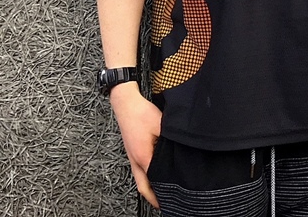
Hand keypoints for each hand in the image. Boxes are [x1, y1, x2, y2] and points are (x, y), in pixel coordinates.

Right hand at [109, 83, 161, 208]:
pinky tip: (154, 175)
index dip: (163, 192)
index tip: (172, 199)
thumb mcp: (162, 126)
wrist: (125, 104)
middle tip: (165, 204)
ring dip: (149, 188)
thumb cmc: (142, 113)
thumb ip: (171, 140)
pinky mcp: (132, 151)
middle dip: (154, 198)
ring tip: (161, 193)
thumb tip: (182, 148)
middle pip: (143, 187)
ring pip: (140, 179)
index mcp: (143, 157)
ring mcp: (132, 157)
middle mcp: (135, 161)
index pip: (153, 183)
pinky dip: (146, 178)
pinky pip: (139, 171)